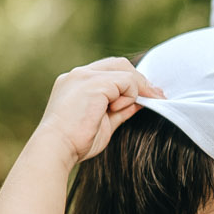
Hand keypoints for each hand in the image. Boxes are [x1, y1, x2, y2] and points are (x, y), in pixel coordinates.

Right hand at [34, 58, 163, 163]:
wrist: (55, 149)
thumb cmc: (75, 142)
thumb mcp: (104, 123)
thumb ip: (121, 110)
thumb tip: (141, 103)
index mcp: (76, 82)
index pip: (109, 71)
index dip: (130, 82)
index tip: (149, 97)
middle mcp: (78, 74)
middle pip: (119, 64)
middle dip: (140, 81)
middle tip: (158, 98)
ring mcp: (85, 76)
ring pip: (125, 71)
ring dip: (136, 90)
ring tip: (131, 108)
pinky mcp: (94, 83)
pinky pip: (126, 82)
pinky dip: (129, 96)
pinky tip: (117, 109)